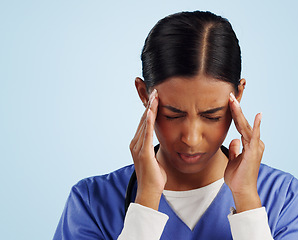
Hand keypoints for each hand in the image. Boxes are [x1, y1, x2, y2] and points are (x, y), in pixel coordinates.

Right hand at [129, 89, 166, 209]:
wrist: (150, 191)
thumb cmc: (155, 176)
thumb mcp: (155, 158)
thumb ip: (155, 148)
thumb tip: (162, 142)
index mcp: (138, 144)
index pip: (144, 122)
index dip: (150, 108)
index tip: (156, 96)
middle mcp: (135, 143)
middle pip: (143, 119)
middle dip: (149, 104)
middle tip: (155, 90)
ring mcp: (138, 148)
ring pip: (144, 124)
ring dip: (149, 109)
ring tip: (154, 96)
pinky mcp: (143, 153)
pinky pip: (146, 135)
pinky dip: (148, 122)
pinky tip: (150, 112)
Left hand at [224, 92, 264, 212]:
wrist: (242, 190)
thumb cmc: (238, 178)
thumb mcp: (233, 160)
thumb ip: (234, 150)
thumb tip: (234, 140)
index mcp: (250, 144)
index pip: (241, 125)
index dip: (235, 114)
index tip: (229, 102)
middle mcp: (255, 143)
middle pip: (244, 123)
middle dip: (236, 109)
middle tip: (230, 95)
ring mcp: (255, 147)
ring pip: (246, 126)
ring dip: (239, 113)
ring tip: (233, 101)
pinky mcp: (254, 152)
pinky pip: (254, 137)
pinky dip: (256, 126)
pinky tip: (258, 116)